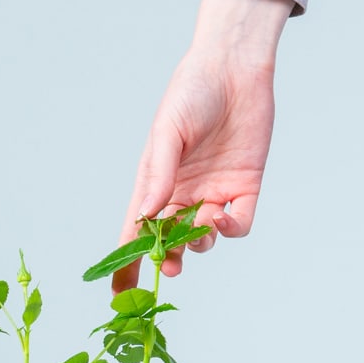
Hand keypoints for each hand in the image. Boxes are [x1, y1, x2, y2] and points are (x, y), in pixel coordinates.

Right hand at [113, 0, 291, 289]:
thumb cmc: (191, 92)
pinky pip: (239, 222)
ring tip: (202, 229)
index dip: (126, 264)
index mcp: (155, 184)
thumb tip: (147, 216)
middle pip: (169, 242)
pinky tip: (224, 220)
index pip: (135, 232)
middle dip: (167, 260)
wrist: (234, 66)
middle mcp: (182, 194)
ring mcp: (214, 192)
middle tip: (169, 269)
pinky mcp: (245, 186)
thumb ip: (159, 175)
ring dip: (200, 242)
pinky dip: (233, 229)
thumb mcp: (168, 132)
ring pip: (204, 238)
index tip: (118, 295)